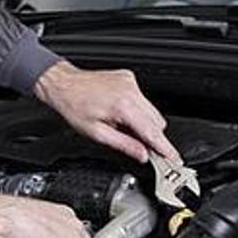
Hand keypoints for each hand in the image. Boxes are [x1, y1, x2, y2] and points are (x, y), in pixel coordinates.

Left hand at [33, 61, 180, 163]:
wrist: (63, 84)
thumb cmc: (74, 106)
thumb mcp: (96, 133)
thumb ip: (124, 145)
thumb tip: (142, 155)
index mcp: (123, 106)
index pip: (152, 132)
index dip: (165, 148)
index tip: (174, 159)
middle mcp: (130, 91)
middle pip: (157, 122)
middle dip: (152, 137)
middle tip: (140, 147)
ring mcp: (130, 82)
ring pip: (152, 110)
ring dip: (144, 123)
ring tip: (122, 126)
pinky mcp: (128, 78)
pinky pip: (143, 99)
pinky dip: (137, 110)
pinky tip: (121, 113)